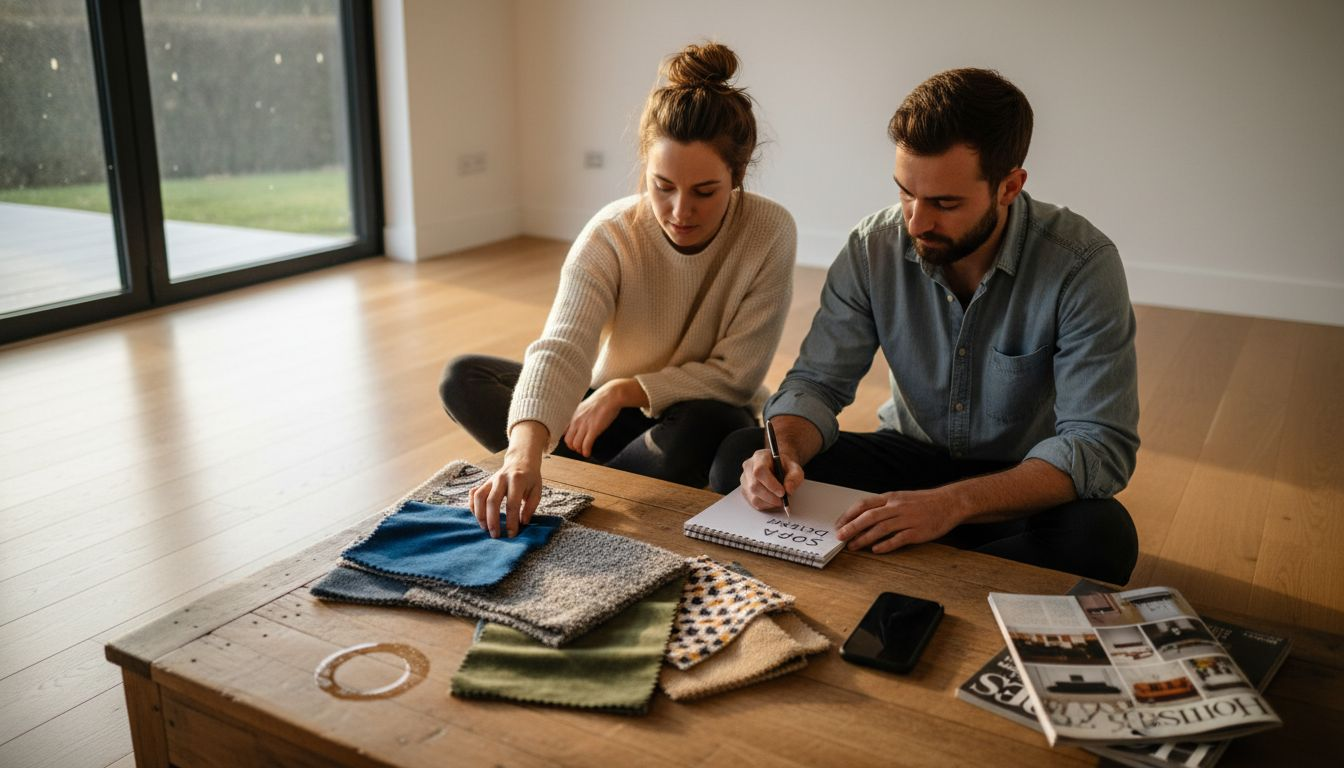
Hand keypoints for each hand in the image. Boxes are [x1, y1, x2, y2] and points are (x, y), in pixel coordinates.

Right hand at [470, 424, 545, 536]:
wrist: (521, 460)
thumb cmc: (530, 478)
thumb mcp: (537, 491)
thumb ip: (530, 507)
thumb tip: (523, 523)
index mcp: (517, 480)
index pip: (512, 504)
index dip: (511, 521)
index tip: (512, 534)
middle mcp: (501, 478)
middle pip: (492, 501)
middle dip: (492, 521)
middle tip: (495, 535)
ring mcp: (491, 479)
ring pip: (479, 497)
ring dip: (480, 514)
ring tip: (485, 528)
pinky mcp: (485, 482)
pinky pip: (474, 493)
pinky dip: (473, 505)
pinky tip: (478, 516)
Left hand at [563, 379, 641, 456]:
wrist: (610, 396)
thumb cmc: (601, 400)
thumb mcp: (584, 406)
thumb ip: (579, 415)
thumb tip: (579, 422)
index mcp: (573, 415)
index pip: (563, 431)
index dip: (567, 439)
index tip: (571, 442)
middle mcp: (576, 421)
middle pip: (568, 440)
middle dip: (573, 447)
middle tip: (579, 448)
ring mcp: (584, 426)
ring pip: (576, 444)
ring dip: (580, 450)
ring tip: (584, 452)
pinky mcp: (593, 430)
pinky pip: (586, 445)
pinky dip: (586, 451)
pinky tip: (588, 453)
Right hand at [738, 448, 803, 511]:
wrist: (778, 468)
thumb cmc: (785, 467)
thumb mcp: (795, 468)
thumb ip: (794, 477)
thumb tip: (788, 489)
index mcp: (760, 457)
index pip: (760, 471)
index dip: (770, 484)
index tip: (782, 492)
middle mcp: (748, 467)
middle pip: (754, 486)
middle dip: (770, 497)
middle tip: (782, 501)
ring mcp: (745, 479)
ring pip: (753, 496)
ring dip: (769, 502)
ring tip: (779, 501)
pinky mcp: (745, 490)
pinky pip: (753, 502)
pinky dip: (765, 505)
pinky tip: (773, 501)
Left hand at [834, 487, 964, 553]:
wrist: (949, 503)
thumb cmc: (923, 502)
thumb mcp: (900, 497)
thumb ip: (882, 506)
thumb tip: (861, 517)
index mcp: (890, 497)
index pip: (864, 504)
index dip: (849, 514)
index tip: (839, 524)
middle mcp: (897, 507)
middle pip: (869, 517)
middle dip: (852, 527)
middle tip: (840, 537)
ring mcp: (907, 519)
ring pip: (881, 529)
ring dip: (864, 538)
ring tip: (853, 546)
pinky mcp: (917, 532)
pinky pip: (898, 539)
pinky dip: (886, 545)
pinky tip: (876, 550)